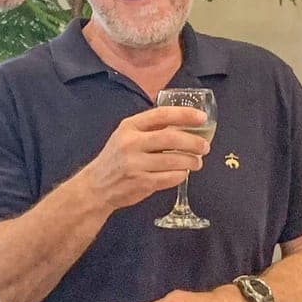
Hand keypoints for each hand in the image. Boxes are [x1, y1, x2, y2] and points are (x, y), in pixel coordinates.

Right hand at [83, 106, 211, 211]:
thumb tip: (184, 123)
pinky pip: (170, 178)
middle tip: (205, 147)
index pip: (162, 115)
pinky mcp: (141, 183)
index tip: (202, 118)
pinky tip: (182, 173)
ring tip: (197, 162)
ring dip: (191, 161)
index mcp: (130, 126)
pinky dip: (181, 175)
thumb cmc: (116, 158)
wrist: (97, 186)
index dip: (185, 115)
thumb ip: (150, 128)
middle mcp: (131, 143)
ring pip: (174, 161)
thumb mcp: (126, 135)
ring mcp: (135, 164)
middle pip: (171, 138)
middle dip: (194, 143)